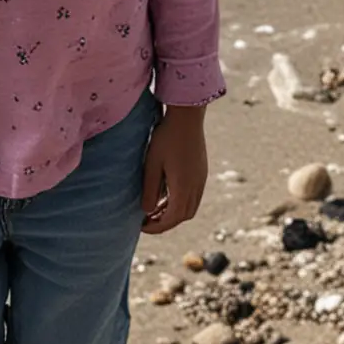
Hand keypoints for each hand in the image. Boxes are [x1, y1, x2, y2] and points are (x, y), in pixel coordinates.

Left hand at [140, 105, 207, 234]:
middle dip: (166, 222)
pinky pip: (193, 195)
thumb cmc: (166, 138)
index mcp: (183, 188)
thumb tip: (147, 211)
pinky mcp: (202, 172)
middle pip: (183, 216)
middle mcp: (196, 187)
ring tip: (155, 209)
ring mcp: (201, 179)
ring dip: (174, 212)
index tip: (141, 226)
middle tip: (147, 220)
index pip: (172, 218)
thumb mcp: (152, 164)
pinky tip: (167, 194)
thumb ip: (149, 189)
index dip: (157, 227)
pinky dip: (180, 201)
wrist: (187, 117)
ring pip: (190, 207)